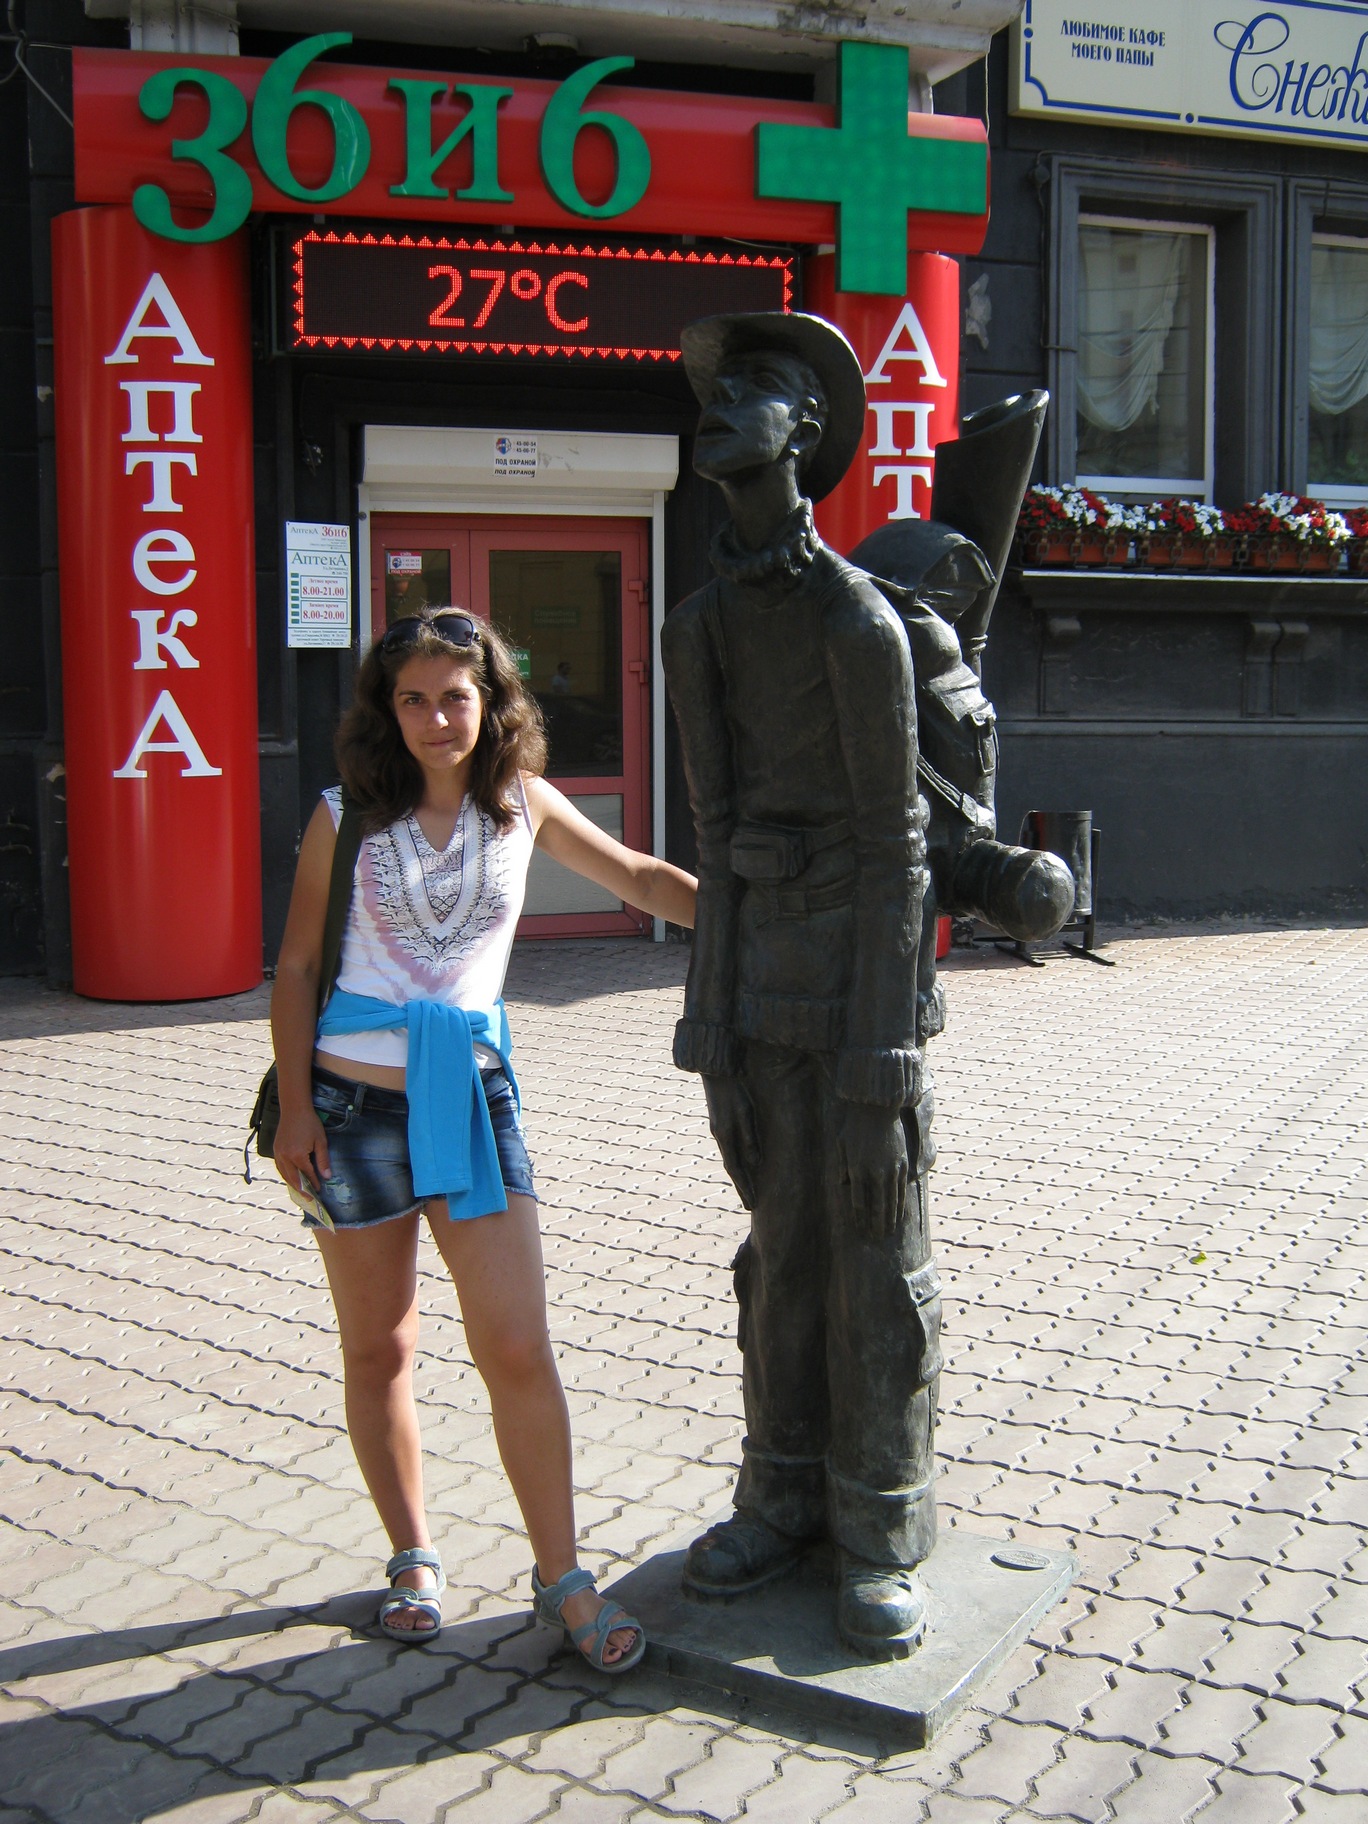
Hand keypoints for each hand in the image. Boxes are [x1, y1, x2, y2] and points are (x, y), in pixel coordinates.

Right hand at [273, 1105, 330, 1194]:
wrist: (294, 1109)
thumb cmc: (310, 1123)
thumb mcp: (320, 1141)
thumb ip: (323, 1160)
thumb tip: (327, 1177)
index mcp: (297, 1155)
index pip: (306, 1175)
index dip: (313, 1184)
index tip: (318, 1192)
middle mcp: (285, 1157)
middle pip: (293, 1179)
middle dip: (302, 1190)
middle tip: (309, 1199)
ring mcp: (278, 1154)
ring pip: (284, 1175)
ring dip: (292, 1184)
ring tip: (301, 1191)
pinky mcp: (275, 1150)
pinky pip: (280, 1168)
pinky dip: (286, 1175)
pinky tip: (292, 1178)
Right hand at [702, 1075, 760, 1209]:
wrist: (715, 1070)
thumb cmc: (733, 1089)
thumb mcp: (745, 1112)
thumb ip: (749, 1136)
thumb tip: (755, 1162)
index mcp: (725, 1136)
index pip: (736, 1169)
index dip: (745, 1187)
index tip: (752, 1203)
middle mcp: (719, 1136)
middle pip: (732, 1167)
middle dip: (742, 1186)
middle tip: (750, 1204)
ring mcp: (718, 1130)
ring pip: (730, 1158)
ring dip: (739, 1176)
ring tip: (747, 1189)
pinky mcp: (720, 1123)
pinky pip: (729, 1149)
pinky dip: (736, 1161)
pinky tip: (742, 1164)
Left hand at [837, 1103, 906, 1237]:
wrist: (878, 1109)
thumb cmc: (855, 1126)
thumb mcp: (841, 1145)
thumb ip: (841, 1166)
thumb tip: (842, 1185)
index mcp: (857, 1170)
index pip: (858, 1202)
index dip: (859, 1219)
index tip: (860, 1230)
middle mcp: (875, 1173)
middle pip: (877, 1207)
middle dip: (876, 1225)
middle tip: (876, 1238)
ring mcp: (891, 1170)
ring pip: (891, 1202)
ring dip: (890, 1219)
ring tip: (888, 1232)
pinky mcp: (902, 1165)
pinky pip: (901, 1190)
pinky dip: (900, 1205)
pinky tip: (899, 1215)